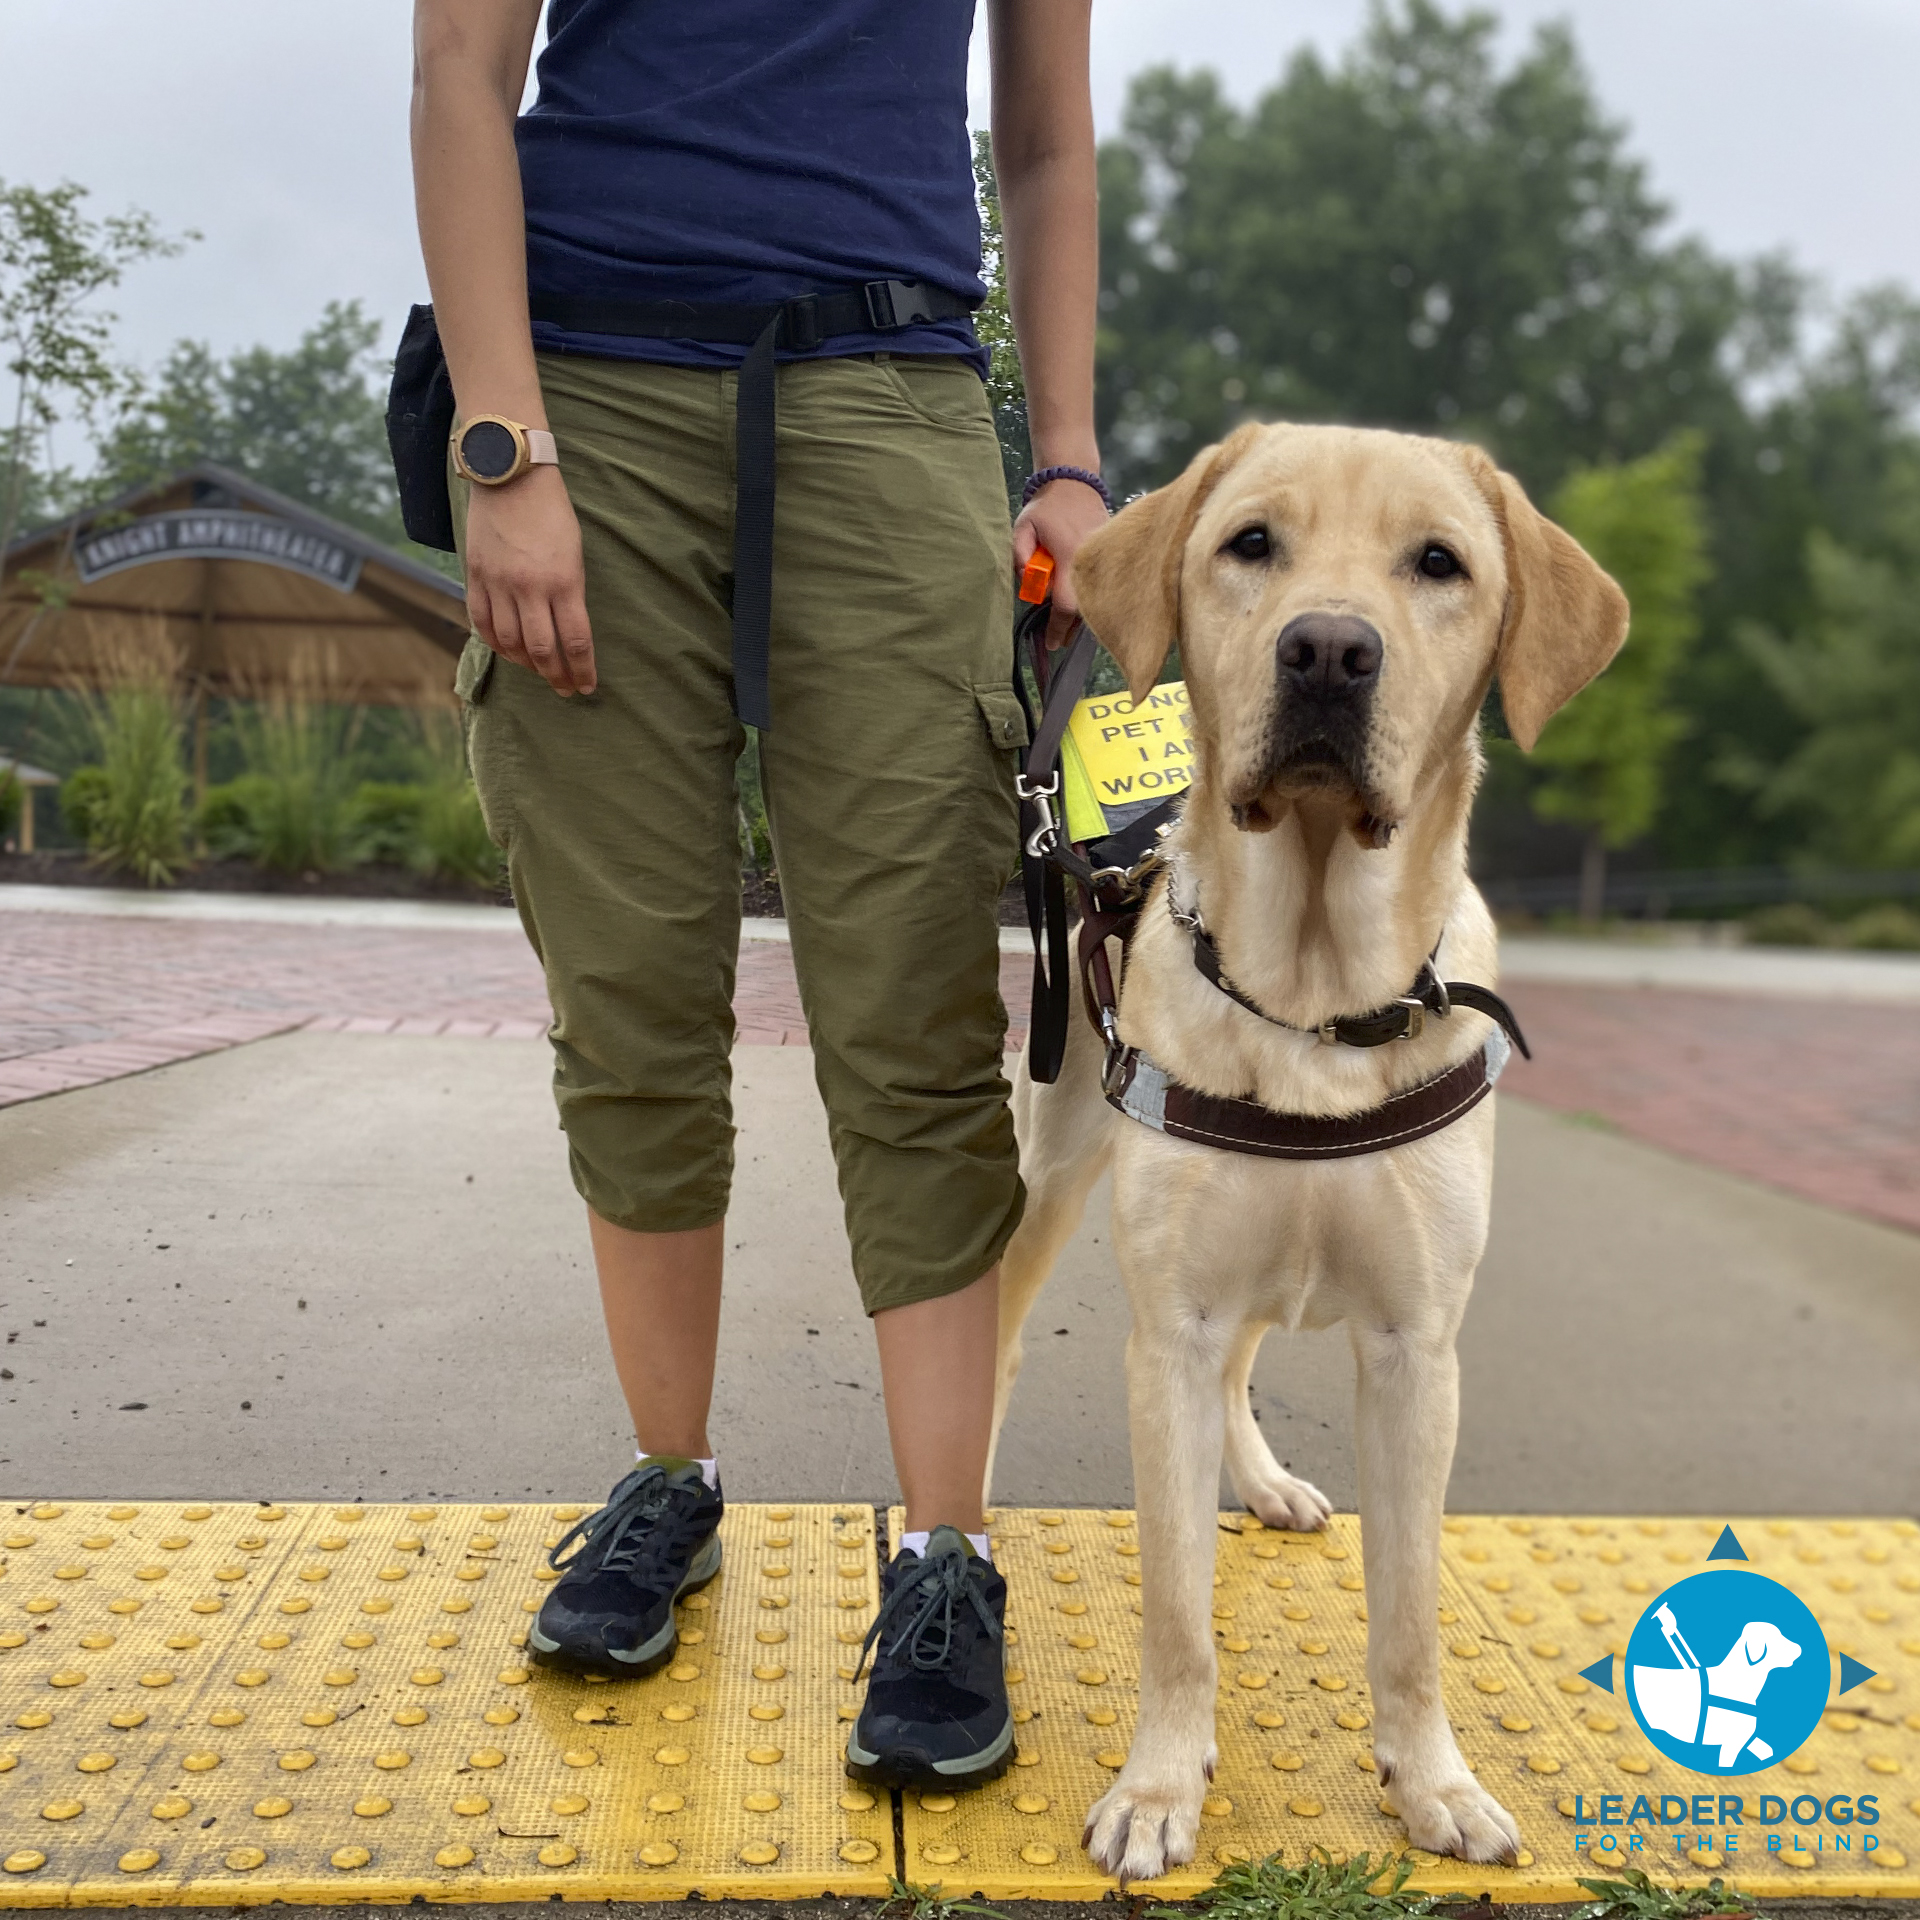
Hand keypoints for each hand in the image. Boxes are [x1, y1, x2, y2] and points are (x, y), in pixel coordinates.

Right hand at [463, 464, 595, 694]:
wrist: (509, 475)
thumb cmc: (551, 512)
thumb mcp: (574, 553)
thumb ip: (570, 593)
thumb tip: (568, 632)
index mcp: (564, 581)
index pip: (576, 641)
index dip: (582, 671)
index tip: (587, 687)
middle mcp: (530, 587)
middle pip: (543, 650)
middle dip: (557, 676)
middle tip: (565, 689)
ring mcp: (499, 583)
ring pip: (510, 642)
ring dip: (526, 664)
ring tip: (538, 670)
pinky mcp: (475, 575)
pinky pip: (481, 622)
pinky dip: (495, 643)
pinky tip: (507, 651)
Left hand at [1014, 474, 1109, 647]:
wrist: (1075, 482)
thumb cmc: (1046, 507)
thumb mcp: (1022, 527)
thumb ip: (1019, 557)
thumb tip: (1027, 583)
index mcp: (1070, 557)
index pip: (1065, 604)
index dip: (1058, 627)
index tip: (1051, 644)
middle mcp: (1091, 561)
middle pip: (1085, 608)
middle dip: (1070, 628)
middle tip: (1056, 640)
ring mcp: (1104, 559)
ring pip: (1096, 599)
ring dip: (1081, 615)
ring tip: (1065, 628)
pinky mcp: (1110, 556)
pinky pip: (1102, 586)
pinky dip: (1091, 599)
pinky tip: (1080, 605)